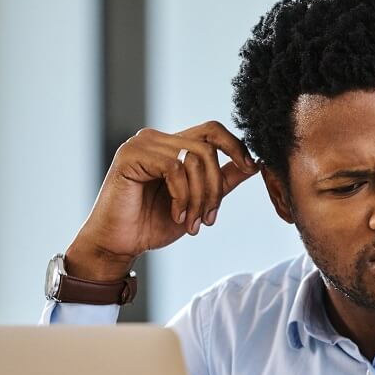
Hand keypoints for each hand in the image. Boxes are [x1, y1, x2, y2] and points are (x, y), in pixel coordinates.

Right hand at [66, 121, 257, 280]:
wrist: (119, 244)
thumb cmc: (153, 223)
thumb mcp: (198, 201)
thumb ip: (222, 181)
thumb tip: (255, 164)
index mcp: (173, 145)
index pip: (212, 130)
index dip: (236, 146)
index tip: (252, 168)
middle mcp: (157, 139)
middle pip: (207, 148)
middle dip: (214, 187)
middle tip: (209, 218)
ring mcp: (142, 144)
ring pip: (193, 159)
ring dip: (199, 198)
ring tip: (192, 223)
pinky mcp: (130, 155)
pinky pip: (174, 168)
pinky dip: (182, 196)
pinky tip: (176, 215)